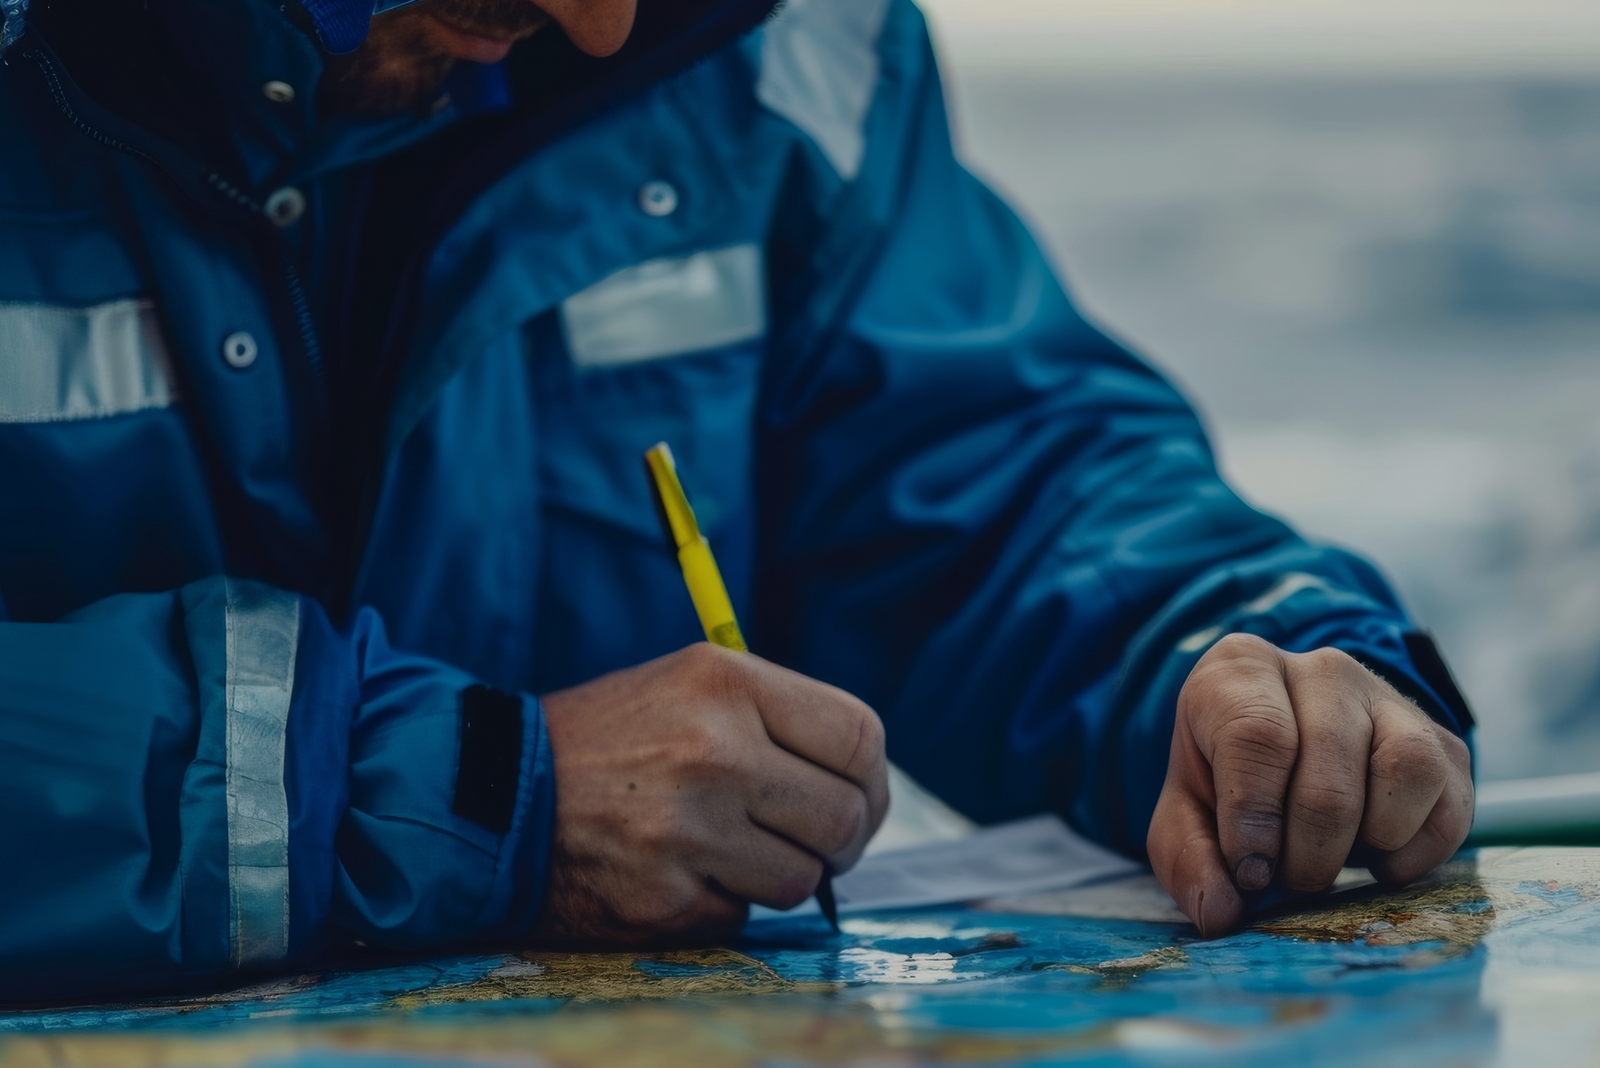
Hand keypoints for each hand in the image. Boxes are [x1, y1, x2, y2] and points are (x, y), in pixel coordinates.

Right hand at [532, 643, 888, 946]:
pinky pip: (739, 918)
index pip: (860, 738)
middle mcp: (713, 751)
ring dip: (774, 876)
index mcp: (727, 681)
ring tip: (721, 848)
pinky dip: (720, 904)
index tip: (860, 802)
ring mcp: (687, 831)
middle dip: (837, 842)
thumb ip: (779, 722)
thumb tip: (865, 789)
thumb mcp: (692, 686)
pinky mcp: (662, 900)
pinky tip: (674, 873)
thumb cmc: (611, 739)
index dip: (874, 783)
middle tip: (806, 841)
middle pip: (845, 819)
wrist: (493, 792)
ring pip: (799, 881)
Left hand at [1147, 633, 1472, 936]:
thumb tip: (1219, 914)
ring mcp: (1392, 700)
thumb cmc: (1225, 778)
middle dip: (1309, 852)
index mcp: (1243, 670)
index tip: (1250, 869)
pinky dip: (1415, 854)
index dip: (1255, 816)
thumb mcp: (1185, 814)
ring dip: (1369, 843)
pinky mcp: (1444, 745)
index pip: (1259, 735)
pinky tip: (1376, 857)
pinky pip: (1450, 808)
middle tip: (1292, 878)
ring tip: (1337, 859)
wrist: (1284, 756)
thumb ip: (1188, 859)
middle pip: (1331, 774)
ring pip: (1406, 772)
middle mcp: (1323, 670)